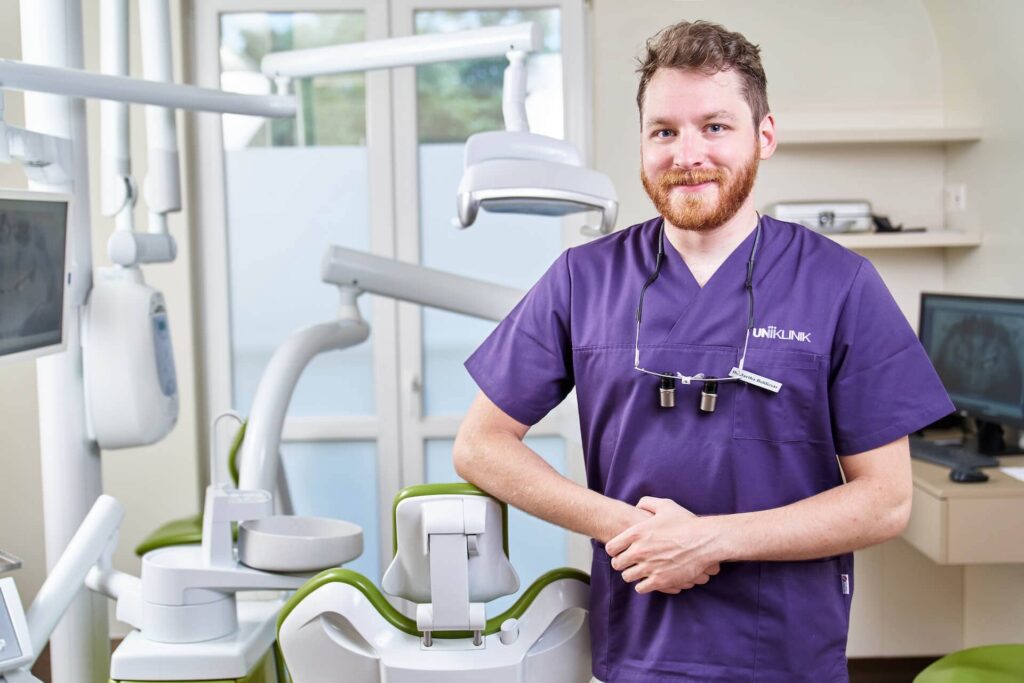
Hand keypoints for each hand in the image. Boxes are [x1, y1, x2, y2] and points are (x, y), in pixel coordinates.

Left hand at [605, 497, 721, 593]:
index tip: (620, 550)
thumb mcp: (665, 505)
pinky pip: (640, 588)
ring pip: (627, 577)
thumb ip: (647, 503)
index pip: (611, 547)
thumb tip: (637, 505)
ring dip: (632, 574)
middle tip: (629, 562)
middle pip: (617, 564)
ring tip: (639, 571)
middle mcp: (639, 550)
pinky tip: (648, 579)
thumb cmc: (686, 523)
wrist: (704, 541)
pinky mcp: (660, 580)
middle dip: (622, 563)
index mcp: (637, 533)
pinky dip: (643, 585)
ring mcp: (649, 566)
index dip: (614, 549)